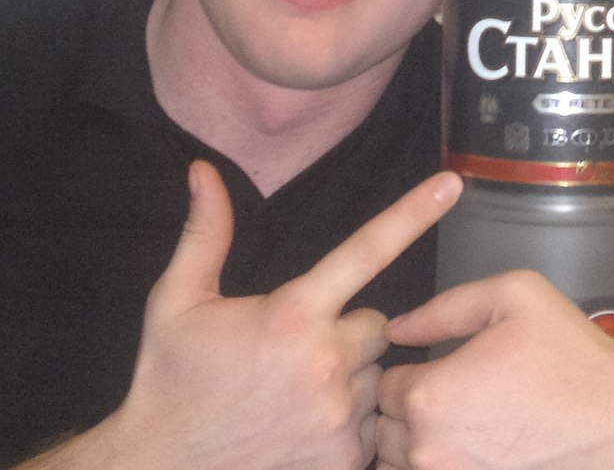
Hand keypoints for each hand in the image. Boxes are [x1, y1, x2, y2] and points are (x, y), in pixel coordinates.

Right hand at [94, 161, 463, 469]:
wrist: (162, 465)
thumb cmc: (169, 379)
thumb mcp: (177, 300)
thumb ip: (205, 232)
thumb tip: (203, 172)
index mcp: (292, 314)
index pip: (366, 250)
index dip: (413, 212)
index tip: (451, 183)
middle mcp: (326, 361)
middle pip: (376, 324)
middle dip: (345, 331)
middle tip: (294, 351)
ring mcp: (340, 415)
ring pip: (376, 375)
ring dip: (348, 378)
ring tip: (294, 393)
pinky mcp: (345, 458)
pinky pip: (370, 423)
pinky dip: (345, 422)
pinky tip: (302, 425)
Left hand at [376, 271, 613, 469]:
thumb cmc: (573, 357)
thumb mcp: (515, 297)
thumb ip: (445, 307)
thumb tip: (397, 328)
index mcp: (431, 395)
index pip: (383, 384)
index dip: (405, 370)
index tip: (436, 366)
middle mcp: (430, 450)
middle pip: (384, 430)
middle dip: (405, 411)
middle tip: (450, 394)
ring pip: (402, 464)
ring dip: (417, 445)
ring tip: (461, 424)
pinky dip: (443, 462)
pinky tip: (471, 448)